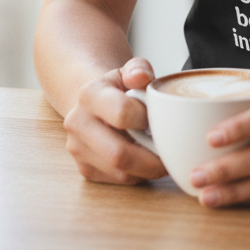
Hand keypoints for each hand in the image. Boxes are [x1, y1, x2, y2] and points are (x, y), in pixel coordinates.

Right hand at [62, 57, 167, 184]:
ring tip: (163, 157)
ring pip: (121, 172)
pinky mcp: (85, 169)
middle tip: (172, 153)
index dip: (148, 119)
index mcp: (89, 95)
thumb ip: (139, 68)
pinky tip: (147, 162)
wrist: (94, 103)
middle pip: (119, 153)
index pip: (122, 113)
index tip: (160, 117)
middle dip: (152, 159)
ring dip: (148, 169)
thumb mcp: (130, 70)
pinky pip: (118, 180)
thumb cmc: (120, 87)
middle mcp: (78, 124)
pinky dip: (139, 174)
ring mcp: (78, 149)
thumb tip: (141, 78)